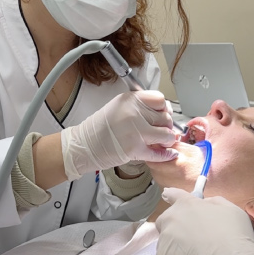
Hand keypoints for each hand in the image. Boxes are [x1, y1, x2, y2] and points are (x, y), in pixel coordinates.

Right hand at [61, 91, 177, 179]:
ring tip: (161, 142)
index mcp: (129, 100)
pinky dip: (166, 155)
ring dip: (167, 140)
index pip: (159, 99)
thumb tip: (164, 111)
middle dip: (166, 126)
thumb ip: (139, 107)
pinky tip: (169, 154)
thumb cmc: (100, 128)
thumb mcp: (118, 106)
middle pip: (165, 117)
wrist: (84, 145)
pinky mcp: (135, 149)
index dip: (163, 108)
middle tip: (160, 130)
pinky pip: (159, 152)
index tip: (162, 114)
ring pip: (166, 134)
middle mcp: (133, 112)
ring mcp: (135, 131)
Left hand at [155, 188, 253, 254]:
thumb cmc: (233, 236)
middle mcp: (172, 218)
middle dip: (175, 227)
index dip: (170, 195)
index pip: (173, 195)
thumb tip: (204, 204)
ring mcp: (165, 238)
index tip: (166, 195)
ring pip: (166, 242)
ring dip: (175, 247)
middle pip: (166, 220)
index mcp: (187, 204)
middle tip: (191, 240)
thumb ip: (213, 203)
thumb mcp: (229, 209)